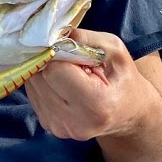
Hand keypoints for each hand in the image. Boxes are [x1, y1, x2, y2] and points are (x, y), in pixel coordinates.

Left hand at [24, 28, 154, 140]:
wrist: (129, 115)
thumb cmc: (123, 80)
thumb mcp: (116, 52)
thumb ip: (87, 39)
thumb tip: (55, 34)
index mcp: (95, 104)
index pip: (54, 70)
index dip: (59, 54)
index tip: (72, 52)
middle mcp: (74, 121)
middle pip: (40, 78)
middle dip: (50, 62)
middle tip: (71, 63)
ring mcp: (59, 127)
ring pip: (32, 85)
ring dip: (45, 73)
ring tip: (68, 75)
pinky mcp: (49, 127)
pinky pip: (33, 95)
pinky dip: (43, 84)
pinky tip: (62, 86)